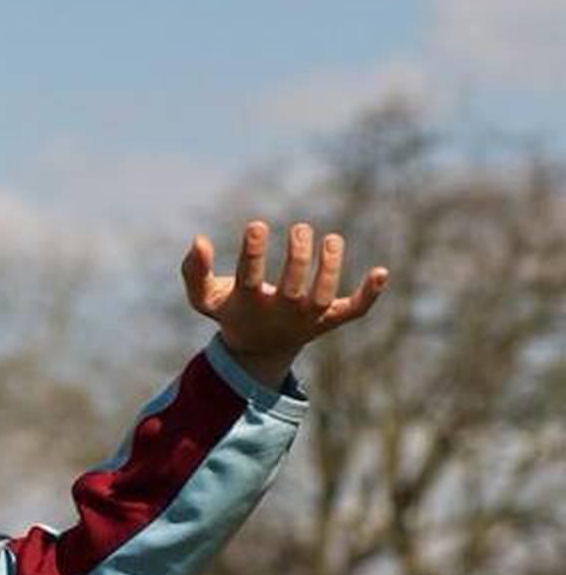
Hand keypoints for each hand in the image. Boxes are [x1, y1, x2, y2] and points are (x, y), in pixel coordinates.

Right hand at [181, 221, 388, 386]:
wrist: (260, 349)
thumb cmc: (232, 311)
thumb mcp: (205, 298)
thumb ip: (193, 272)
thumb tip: (198, 240)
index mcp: (249, 305)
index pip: (250, 278)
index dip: (253, 253)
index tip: (257, 225)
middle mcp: (280, 313)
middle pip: (293, 288)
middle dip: (298, 256)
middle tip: (300, 228)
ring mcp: (308, 318)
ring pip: (324, 296)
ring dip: (330, 267)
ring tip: (331, 239)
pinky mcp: (332, 319)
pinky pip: (355, 310)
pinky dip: (370, 294)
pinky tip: (381, 271)